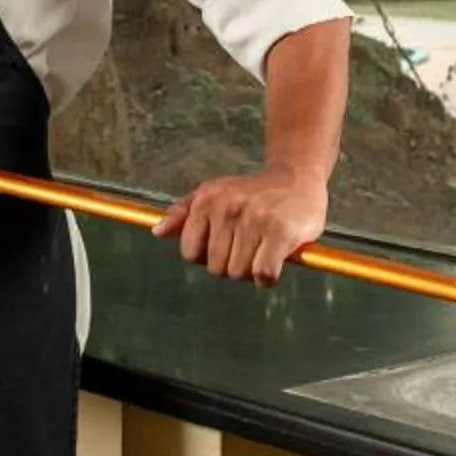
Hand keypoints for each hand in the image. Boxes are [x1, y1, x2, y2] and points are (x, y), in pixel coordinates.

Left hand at [153, 168, 328, 285]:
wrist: (298, 178)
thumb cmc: (254, 192)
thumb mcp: (214, 194)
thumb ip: (184, 213)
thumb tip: (157, 232)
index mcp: (207, 198)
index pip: (190, 253)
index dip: (208, 258)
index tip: (225, 247)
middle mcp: (227, 207)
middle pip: (215, 268)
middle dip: (232, 265)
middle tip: (249, 247)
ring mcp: (254, 218)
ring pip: (239, 273)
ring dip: (251, 271)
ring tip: (263, 249)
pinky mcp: (280, 232)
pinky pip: (263, 274)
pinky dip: (268, 278)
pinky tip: (275, 260)